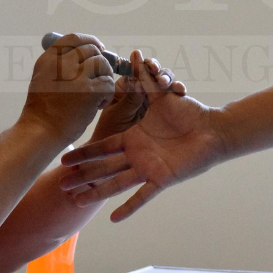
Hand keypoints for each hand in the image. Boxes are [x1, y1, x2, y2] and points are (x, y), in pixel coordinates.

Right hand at [22, 33, 116, 144]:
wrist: (41, 132)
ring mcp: (76, 77)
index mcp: (49, 59)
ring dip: (105, 78)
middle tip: (100, 76)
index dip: (90, 41)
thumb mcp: (43, 78)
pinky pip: (108, 83)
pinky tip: (98, 105)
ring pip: (103, 65)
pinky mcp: (90, 91)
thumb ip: (59, 63)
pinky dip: (107, 94)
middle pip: (92, 50)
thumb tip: (86, 53)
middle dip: (101, 62)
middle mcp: (62, 64)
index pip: (74, 39)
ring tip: (97, 94)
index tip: (99, 49)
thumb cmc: (44, 110)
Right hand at [60, 56, 224, 220]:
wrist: (212, 129)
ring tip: (77, 202)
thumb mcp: (161, 95)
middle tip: (61, 185)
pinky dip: (129, 207)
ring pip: (116, 183)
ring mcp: (148, 169)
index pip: (102, 147)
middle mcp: (136, 156)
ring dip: (97, 192)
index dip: (84, 153)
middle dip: (82, 176)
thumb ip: (145, 78)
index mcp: (133, 138)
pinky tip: (114, 218)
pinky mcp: (162, 179)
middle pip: (103, 168)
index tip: (63, 159)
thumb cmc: (187, 112)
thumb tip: (135, 54)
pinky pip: (143, 196)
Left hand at [91, 51, 187, 141]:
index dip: (142, 64)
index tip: (145, 62)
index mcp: (125, 88)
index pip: (135, 70)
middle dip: (156, 68)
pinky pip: (174, 92)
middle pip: (151, 72)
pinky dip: (177, 88)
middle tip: (156, 70)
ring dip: (166, 77)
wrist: (121, 157)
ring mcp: (155, 99)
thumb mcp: (119, 116)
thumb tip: (138, 80)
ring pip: (163, 81)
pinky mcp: (168, 106)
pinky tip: (180, 90)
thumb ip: (129, 99)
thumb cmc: (111, 135)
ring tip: (166, 83)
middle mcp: (141, 91)